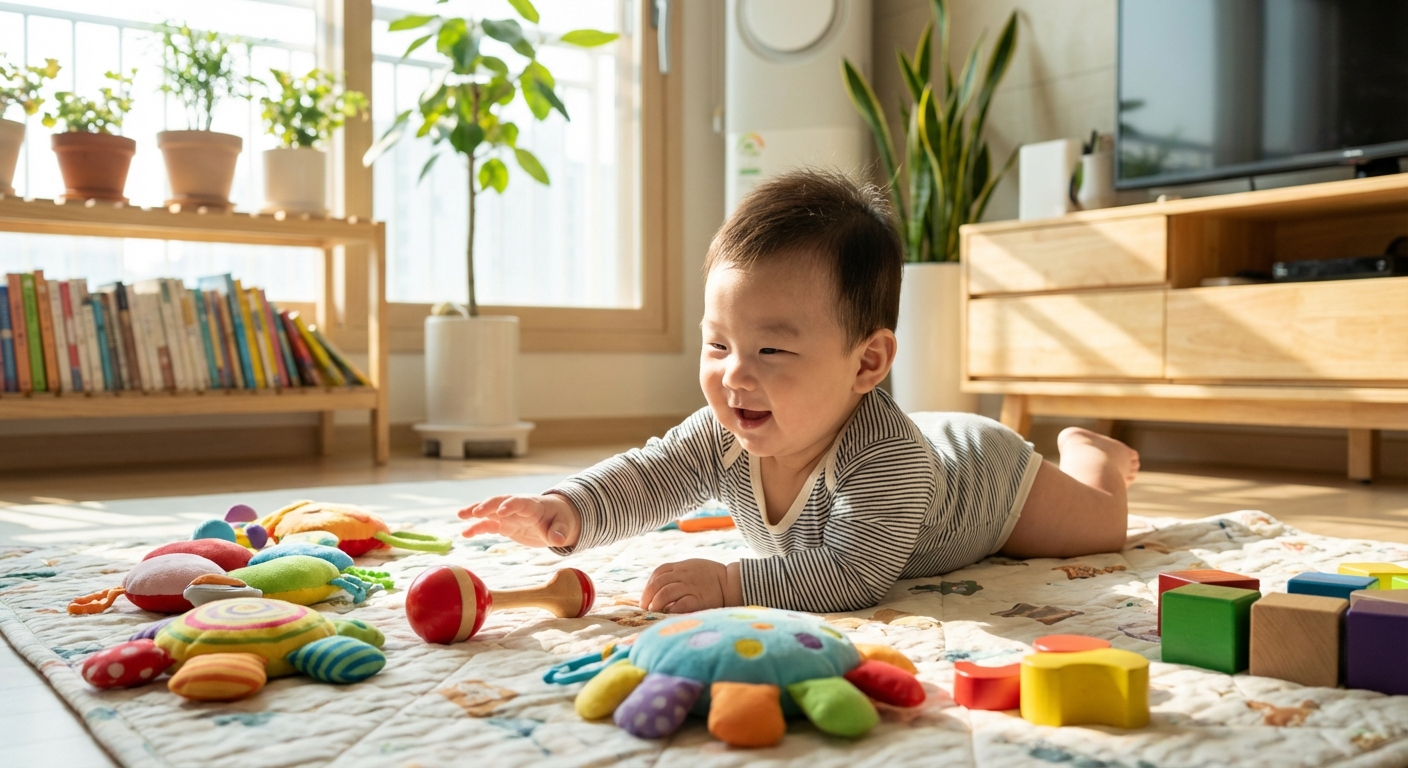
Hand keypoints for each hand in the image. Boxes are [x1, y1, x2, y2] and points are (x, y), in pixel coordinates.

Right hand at [457, 493, 580, 547]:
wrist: (555, 519)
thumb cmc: (561, 520)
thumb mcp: (564, 527)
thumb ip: (560, 532)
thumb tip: (558, 539)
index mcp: (533, 505)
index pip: (520, 502)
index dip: (511, 505)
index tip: (500, 511)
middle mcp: (518, 507)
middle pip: (501, 501)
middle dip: (488, 506)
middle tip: (475, 512)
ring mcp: (509, 515)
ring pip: (490, 511)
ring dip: (476, 512)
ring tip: (460, 515)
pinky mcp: (504, 525)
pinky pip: (489, 525)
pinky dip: (477, 528)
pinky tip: (465, 533)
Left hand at [640, 559, 740, 612]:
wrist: (731, 583)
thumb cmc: (711, 577)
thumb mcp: (692, 567)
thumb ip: (677, 573)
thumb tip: (658, 587)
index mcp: (681, 567)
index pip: (658, 572)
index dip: (649, 585)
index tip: (646, 597)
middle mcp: (683, 575)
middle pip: (658, 583)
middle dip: (648, 596)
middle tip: (645, 608)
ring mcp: (691, 587)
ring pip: (665, 593)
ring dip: (656, 603)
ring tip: (654, 611)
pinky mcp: (699, 600)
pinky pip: (681, 604)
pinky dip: (671, 610)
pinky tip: (668, 614)